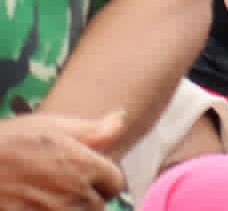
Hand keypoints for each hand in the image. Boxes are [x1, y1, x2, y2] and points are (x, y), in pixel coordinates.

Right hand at [0, 111, 126, 209]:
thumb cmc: (9, 142)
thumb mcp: (50, 126)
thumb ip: (91, 130)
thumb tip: (120, 121)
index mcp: (83, 165)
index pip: (115, 181)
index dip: (103, 177)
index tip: (87, 174)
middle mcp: (73, 193)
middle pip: (98, 205)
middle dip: (88, 197)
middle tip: (63, 187)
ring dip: (71, 209)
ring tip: (49, 197)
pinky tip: (36, 204)